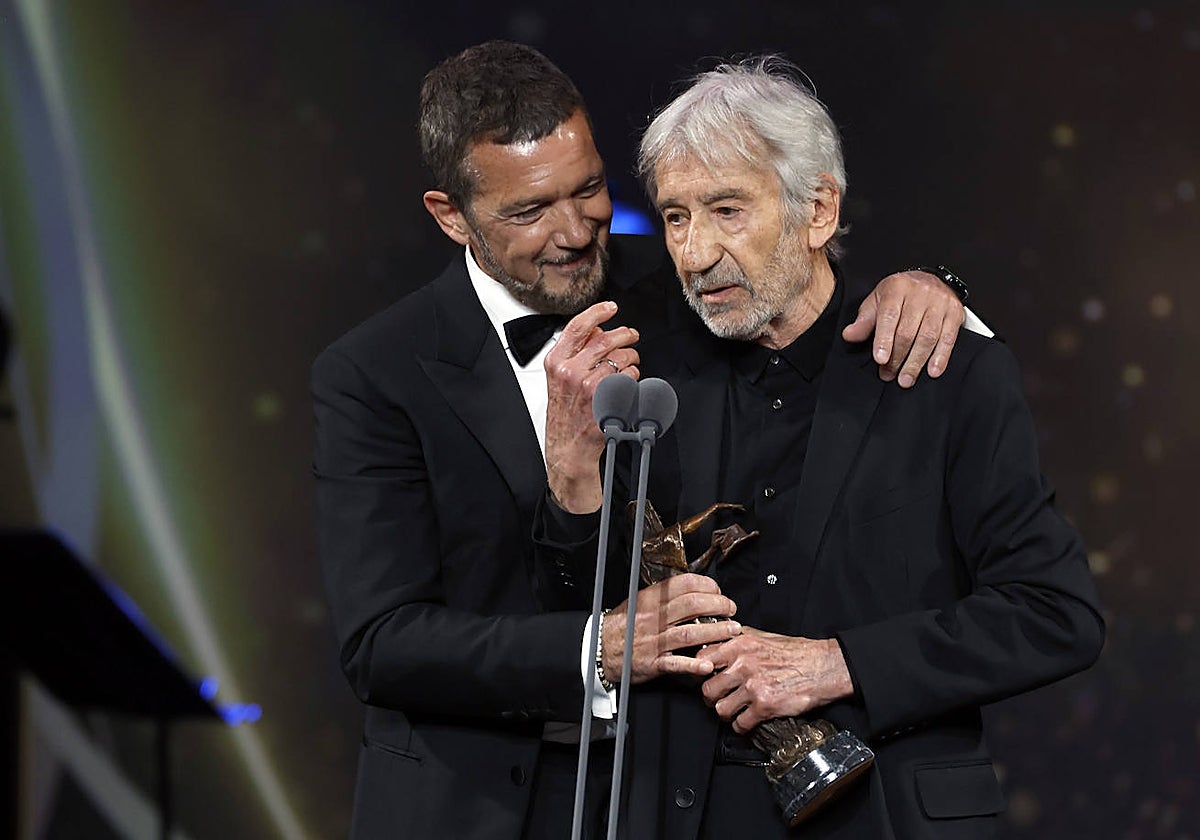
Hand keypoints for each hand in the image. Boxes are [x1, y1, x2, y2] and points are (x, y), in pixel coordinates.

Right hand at [544, 301, 639, 512]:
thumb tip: (596, 331)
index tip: (611, 308)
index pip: (578, 326)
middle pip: (606, 339)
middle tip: (632, 336)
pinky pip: (630, 378)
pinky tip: (627, 385)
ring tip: (630, 364)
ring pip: (621, 358)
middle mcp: (571, 372)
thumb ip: (575, 352)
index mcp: (557, 362)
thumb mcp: (560, 378)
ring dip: (632, 359)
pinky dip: (634, 379)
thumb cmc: (566, 412)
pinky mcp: (606, 399)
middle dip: (625, 335)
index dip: (598, 312)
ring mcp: (589, 386)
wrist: (568, 445)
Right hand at [601, 573, 739, 684]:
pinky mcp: (653, 662)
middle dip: (718, 606)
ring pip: (690, 632)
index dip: (707, 586)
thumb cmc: (621, 625)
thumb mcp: (638, 602)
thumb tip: (690, 589)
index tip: (718, 591)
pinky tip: (708, 664)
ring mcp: (654, 640)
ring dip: (716, 632)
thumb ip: (661, 596)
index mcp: (651, 599)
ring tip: (732, 631)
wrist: (598, 649)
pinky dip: (694, 664)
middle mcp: (653, 617)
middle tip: (731, 610)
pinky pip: (676, 663)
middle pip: (693, 605)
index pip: (684, 584)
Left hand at [697, 628, 853, 733]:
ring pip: (721, 709)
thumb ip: (739, 639)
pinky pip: (740, 724)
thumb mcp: (764, 636)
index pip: (702, 659)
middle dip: (712, 697)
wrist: (823, 667)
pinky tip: (747, 721)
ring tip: (734, 711)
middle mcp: (743, 664)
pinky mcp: (765, 706)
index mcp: (740, 644)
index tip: (707, 677)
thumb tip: (720, 641)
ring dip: (726, 713)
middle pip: (708, 688)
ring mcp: (753, 687)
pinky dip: (741, 726)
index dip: (702, 671)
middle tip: (719, 698)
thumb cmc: (797, 651)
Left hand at [841, 270, 964, 387]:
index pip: (889, 316)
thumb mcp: (877, 301)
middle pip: (908, 331)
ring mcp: (940, 303)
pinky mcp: (955, 313)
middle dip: (897, 357)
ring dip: (916, 362)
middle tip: (889, 375)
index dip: (884, 340)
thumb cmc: (900, 294)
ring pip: (928, 337)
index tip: (880, 359)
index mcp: (897, 288)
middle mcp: (920, 293)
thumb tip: (850, 335)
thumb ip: (864, 320)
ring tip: (906, 379)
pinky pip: (948, 338)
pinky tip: (932, 371)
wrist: (930, 280)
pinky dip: (941, 357)